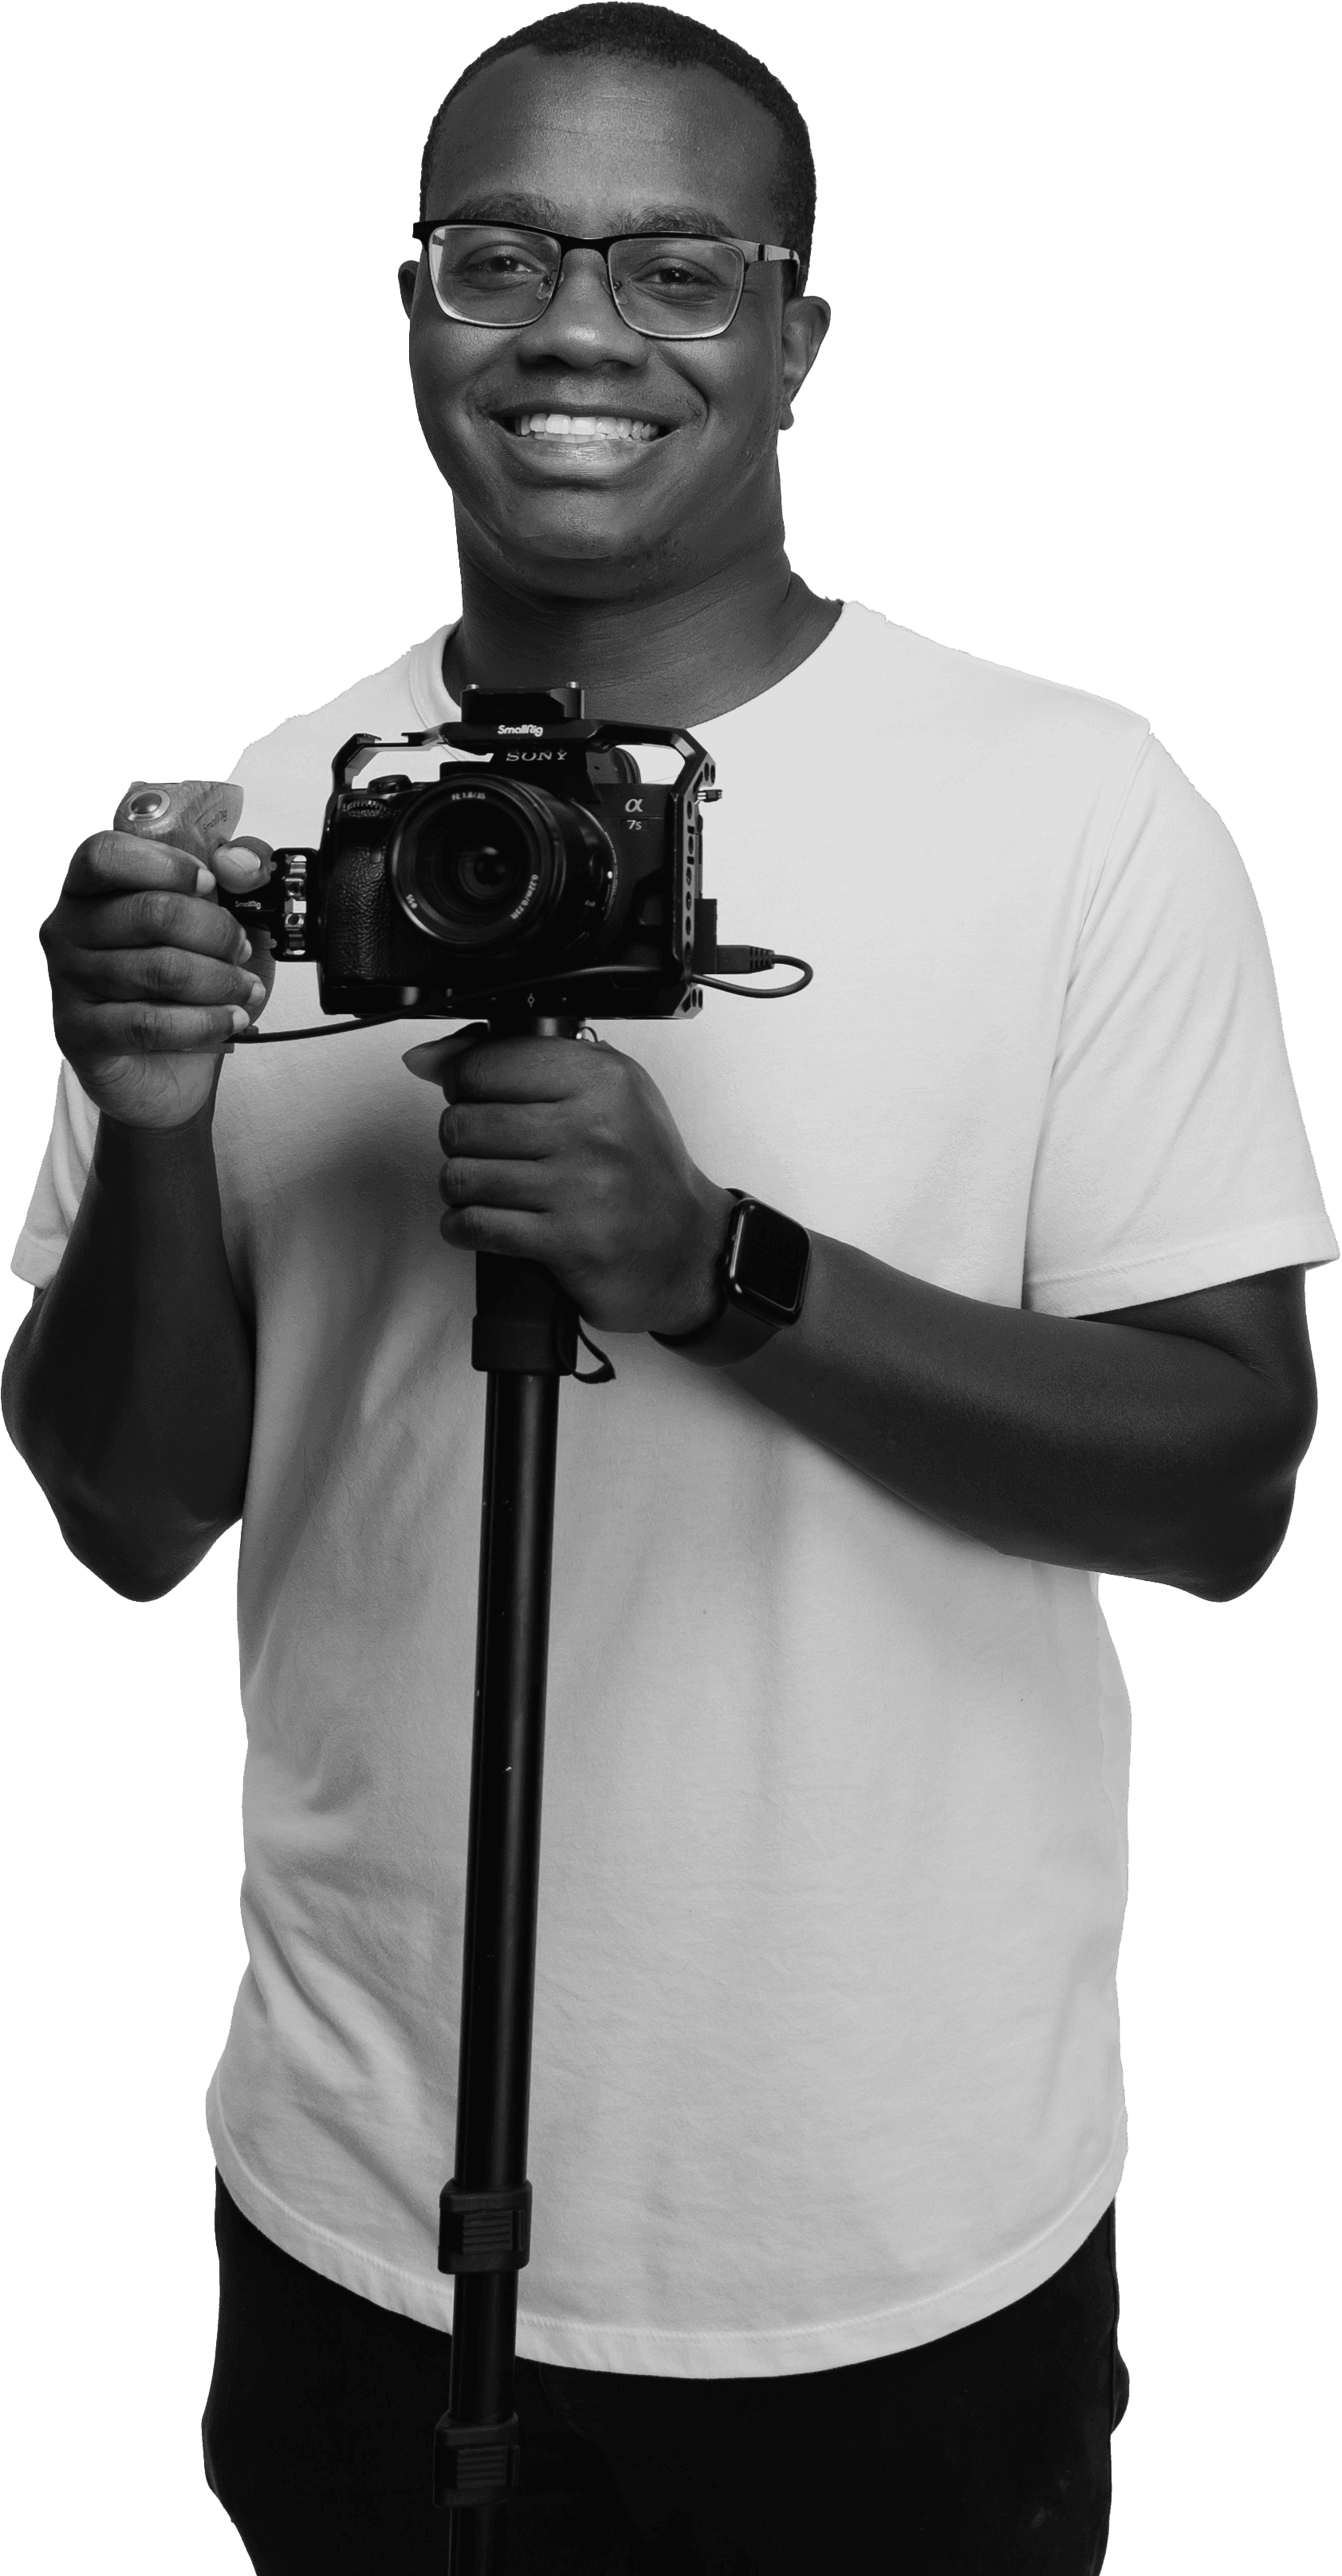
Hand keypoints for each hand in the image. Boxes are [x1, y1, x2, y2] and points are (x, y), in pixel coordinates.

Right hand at [40, 784, 275, 1131]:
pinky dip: (204, 1023)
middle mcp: (67, 927)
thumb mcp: (227, 918)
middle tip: (243, 949)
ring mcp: (66, 980)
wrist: (170, 1065)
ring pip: (159, 970)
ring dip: (221, 981)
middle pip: (150, 913)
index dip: (166, 865)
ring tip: (246, 990)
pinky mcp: (78, 1032)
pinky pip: (149, 1024)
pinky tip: (232, 1021)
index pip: (105, 854)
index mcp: (89, 886)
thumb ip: (240, 872)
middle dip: (217, 932)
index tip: (211, 885)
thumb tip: (241, 863)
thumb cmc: (190, 980)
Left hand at [403, 1027, 736, 1335]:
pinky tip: (485, 1221)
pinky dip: (465, 1226)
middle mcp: (593, 1130)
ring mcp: (581, 1188)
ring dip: (461, 1187)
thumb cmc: (641, 1167)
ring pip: (462, 1176)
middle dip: (462, 1140)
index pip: (487, 1064)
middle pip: (464, 1122)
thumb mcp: (601, 1091)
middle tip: (488, 1149)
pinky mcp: (567, 1242)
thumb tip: (428, 1057)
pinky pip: (476, 1226)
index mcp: (602, 1080)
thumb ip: (520, 1062)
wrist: (686, 1247)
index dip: (463, 1082)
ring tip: (490, 1187)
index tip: (473, 1096)